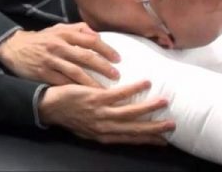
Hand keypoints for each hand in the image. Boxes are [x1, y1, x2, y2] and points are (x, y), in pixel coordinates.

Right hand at [0, 22, 119, 86]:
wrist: (14, 48)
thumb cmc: (40, 39)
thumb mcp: (57, 29)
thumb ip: (77, 29)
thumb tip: (96, 34)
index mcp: (64, 34)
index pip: (90, 40)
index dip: (106, 49)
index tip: (118, 59)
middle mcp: (58, 46)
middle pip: (86, 57)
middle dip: (103, 67)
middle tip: (117, 76)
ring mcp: (51, 61)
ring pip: (76, 72)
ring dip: (92, 82)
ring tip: (104, 90)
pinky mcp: (43, 73)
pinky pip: (62, 83)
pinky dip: (75, 89)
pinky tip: (85, 95)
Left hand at [39, 80, 174, 145]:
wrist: (48, 107)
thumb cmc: (68, 116)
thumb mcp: (87, 129)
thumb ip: (105, 129)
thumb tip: (120, 129)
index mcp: (103, 135)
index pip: (130, 139)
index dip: (148, 140)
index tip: (165, 140)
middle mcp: (104, 127)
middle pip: (134, 129)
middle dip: (155, 128)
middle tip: (173, 124)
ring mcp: (100, 113)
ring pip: (130, 112)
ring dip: (149, 107)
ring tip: (164, 101)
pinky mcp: (95, 98)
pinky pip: (118, 93)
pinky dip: (133, 88)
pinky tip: (145, 82)